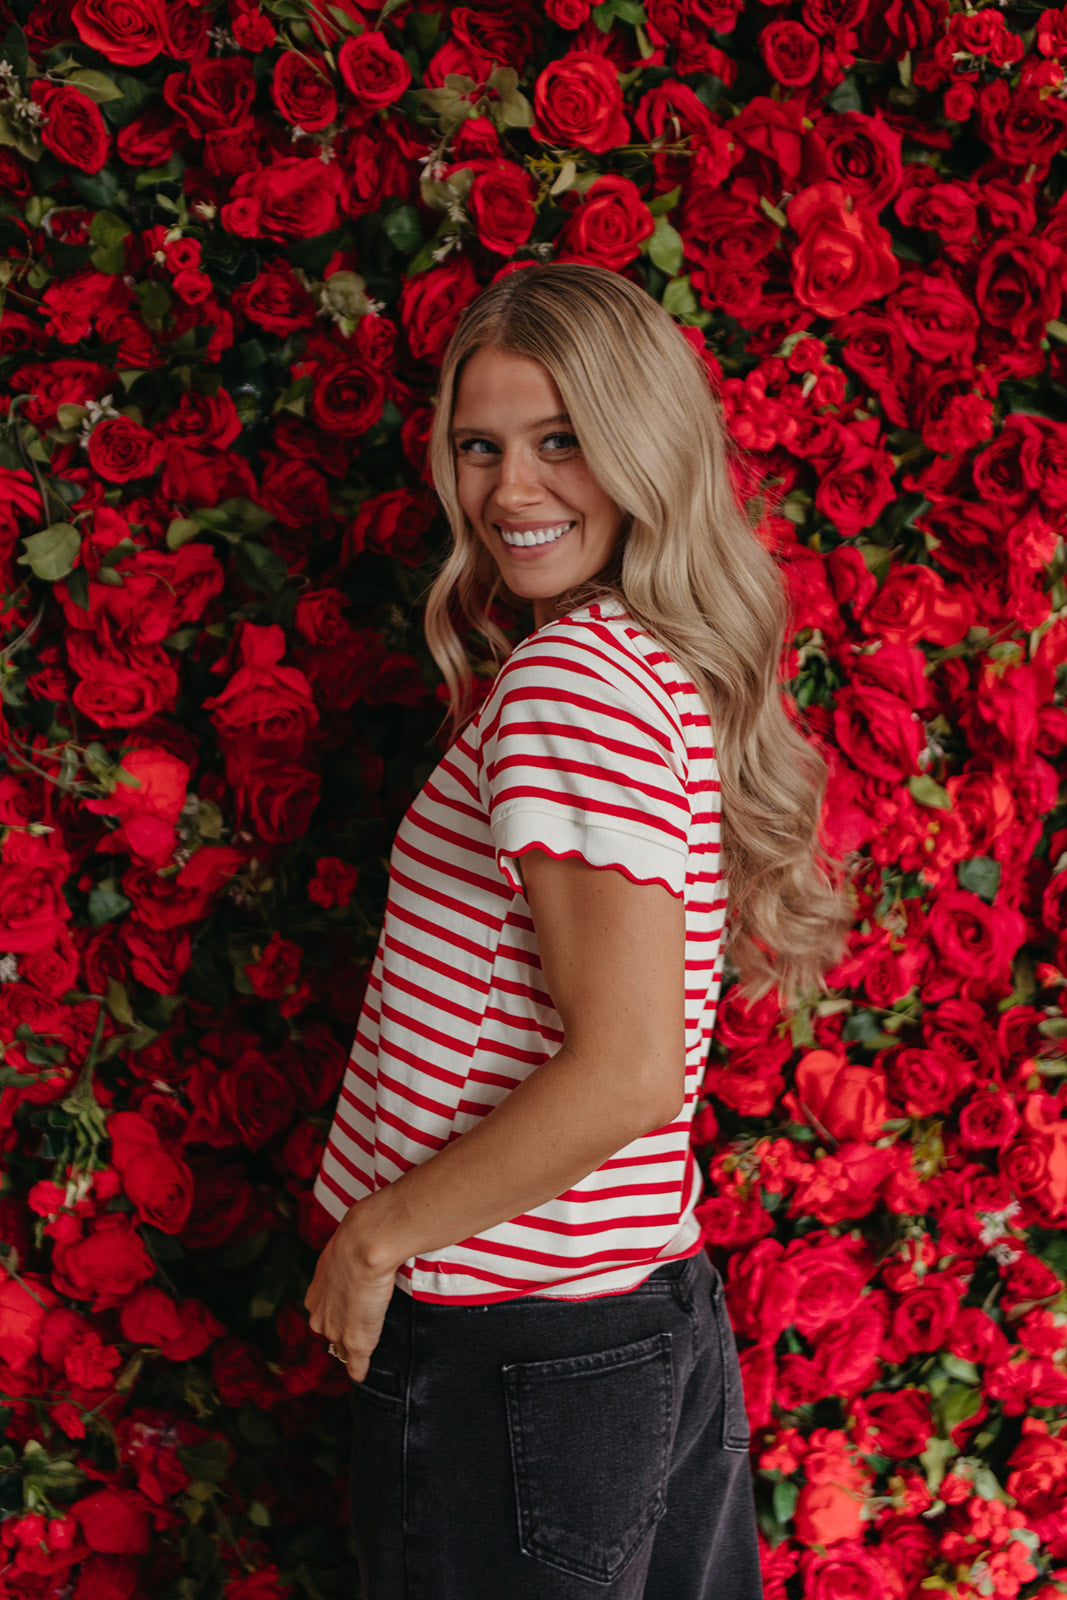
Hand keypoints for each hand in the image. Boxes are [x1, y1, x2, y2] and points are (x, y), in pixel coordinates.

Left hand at [304, 1211, 398, 1382]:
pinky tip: (364, 1374)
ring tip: (366, 1350)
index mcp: (315, 1296)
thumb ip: (346, 1263)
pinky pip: (356, 1364)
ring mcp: (336, 1331)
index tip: (354, 1312)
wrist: (364, 1243)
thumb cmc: (358, 1240)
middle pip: (331, 1334)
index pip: (325, 1316)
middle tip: (364, 1327)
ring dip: (353, 1351)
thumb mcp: (344, 1251)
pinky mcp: (355, 1341)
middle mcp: (320, 1316)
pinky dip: (360, 1370)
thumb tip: (348, 1265)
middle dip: (344, 1334)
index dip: (340, 1316)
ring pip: (342, 1348)